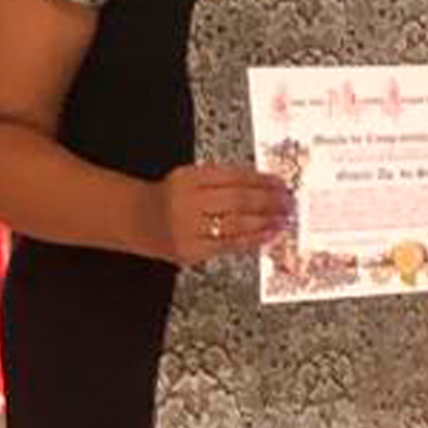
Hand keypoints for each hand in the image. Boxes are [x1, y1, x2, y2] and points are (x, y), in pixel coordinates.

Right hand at [145, 162, 291, 267]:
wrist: (138, 219)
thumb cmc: (172, 197)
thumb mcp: (191, 177)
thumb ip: (224, 179)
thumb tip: (267, 185)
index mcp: (189, 177)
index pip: (234, 176)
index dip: (263, 181)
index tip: (282, 184)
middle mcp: (187, 201)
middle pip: (238, 200)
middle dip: (270, 202)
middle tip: (289, 203)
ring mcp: (188, 228)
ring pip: (236, 224)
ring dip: (266, 223)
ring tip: (284, 220)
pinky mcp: (190, 251)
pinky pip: (229, 245)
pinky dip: (253, 240)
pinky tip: (268, 235)